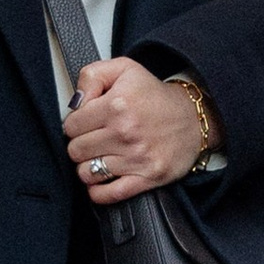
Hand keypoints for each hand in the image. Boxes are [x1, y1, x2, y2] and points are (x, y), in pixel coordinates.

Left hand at [64, 56, 215, 203]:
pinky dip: (99, 192)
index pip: (70, 126)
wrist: (193, 118)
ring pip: (87, 173)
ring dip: (89, 167)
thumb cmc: (157, 97)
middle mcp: (126, 131)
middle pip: (75, 150)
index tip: (85, 125)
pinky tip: (101, 180)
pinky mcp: (148, 177)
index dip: (74, 125)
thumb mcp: (125, 69)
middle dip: (80, 146)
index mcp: (117, 104)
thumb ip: (91, 76)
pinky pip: (109, 194)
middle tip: (93, 140)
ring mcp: (137, 157)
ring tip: (99, 157)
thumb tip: (74, 102)